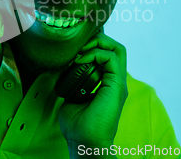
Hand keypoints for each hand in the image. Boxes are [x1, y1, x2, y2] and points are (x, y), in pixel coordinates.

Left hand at [58, 33, 127, 147]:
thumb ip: (71, 80)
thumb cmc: (78, 124)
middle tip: (79, 45)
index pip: (107, 55)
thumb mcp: (71, 95)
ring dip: (97, 44)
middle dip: (97, 40)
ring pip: (117, 49)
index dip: (93, 46)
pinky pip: (111, 58)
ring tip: (81, 50)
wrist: (85, 142)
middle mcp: (115, 81)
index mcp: (107, 83)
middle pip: (115, 48)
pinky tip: (81, 60)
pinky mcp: (116, 85)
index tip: (74, 49)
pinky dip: (95, 53)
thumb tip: (63, 67)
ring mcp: (118, 83)